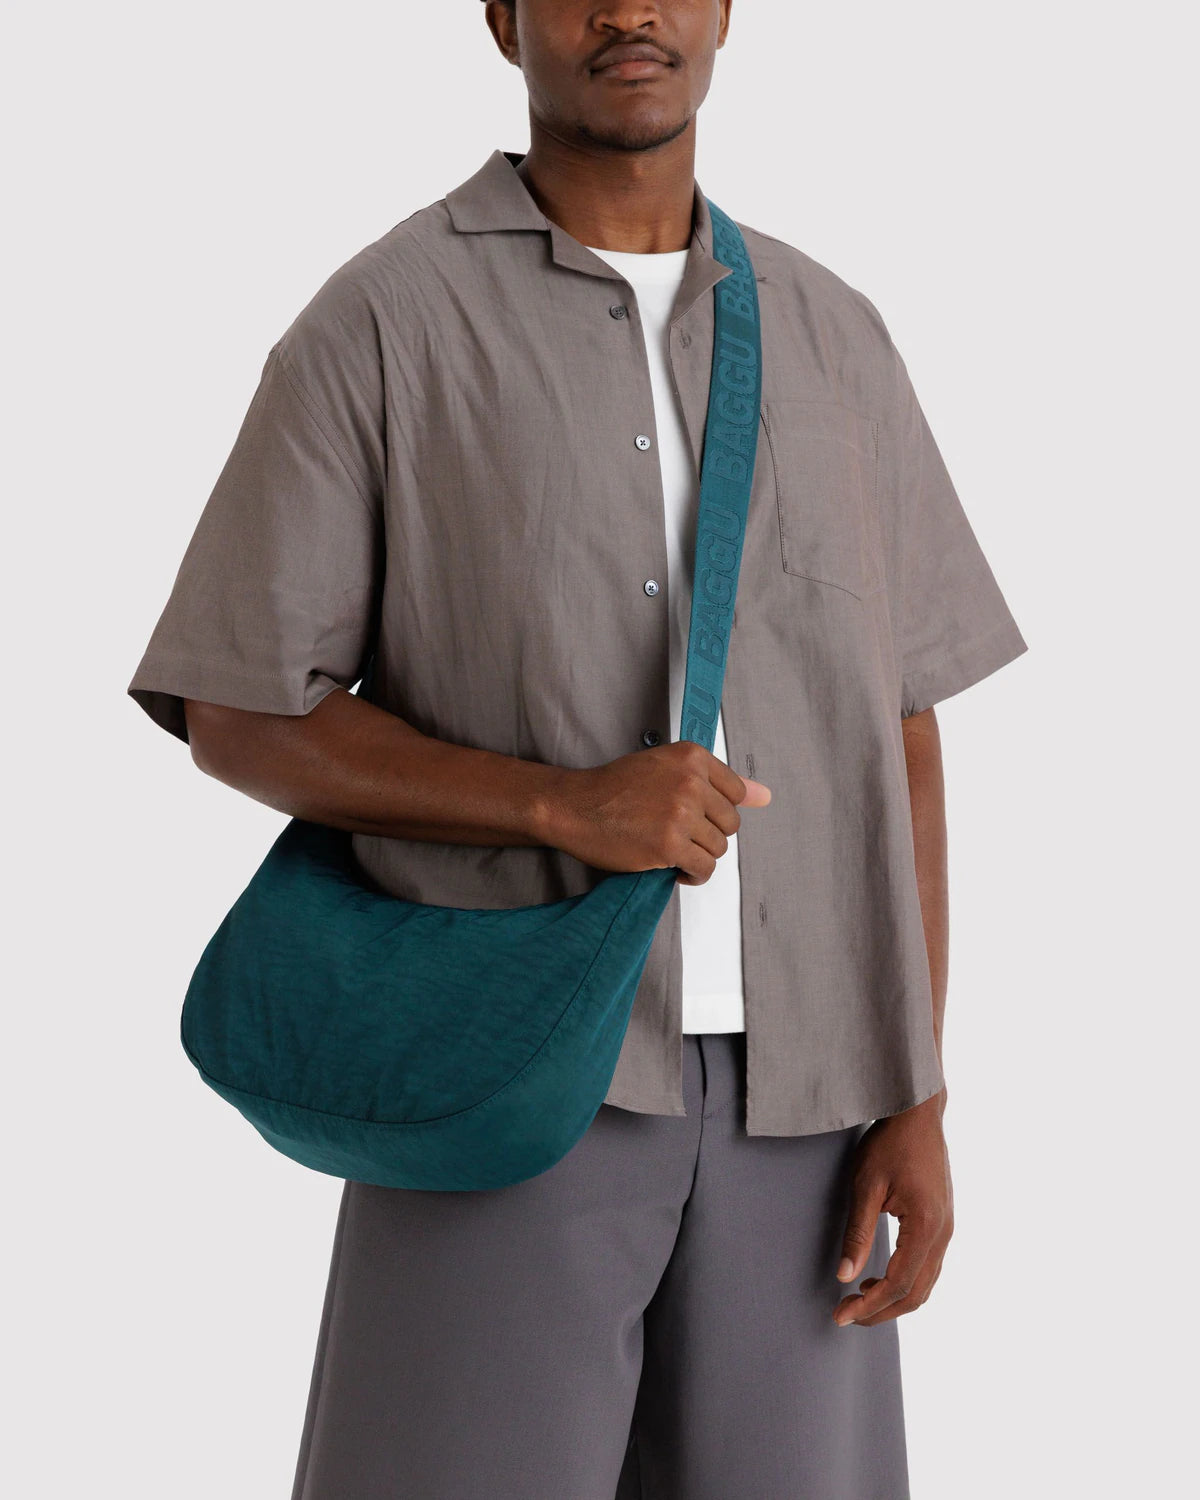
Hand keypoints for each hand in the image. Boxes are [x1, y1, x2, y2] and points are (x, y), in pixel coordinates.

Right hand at [545, 741, 770, 884]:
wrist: (576, 806)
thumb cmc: (615, 788)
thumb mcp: (665, 767)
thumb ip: (716, 781)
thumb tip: (765, 796)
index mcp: (692, 757)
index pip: (736, 792)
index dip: (715, 810)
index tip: (696, 815)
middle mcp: (691, 782)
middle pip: (729, 823)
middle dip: (708, 835)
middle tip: (679, 835)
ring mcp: (681, 813)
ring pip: (718, 848)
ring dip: (699, 856)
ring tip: (674, 852)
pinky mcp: (670, 844)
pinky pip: (704, 868)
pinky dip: (694, 875)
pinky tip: (675, 869)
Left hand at [833, 1089, 953, 1326]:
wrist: (917, 1114)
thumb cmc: (889, 1143)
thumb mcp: (865, 1185)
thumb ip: (857, 1233)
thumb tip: (844, 1276)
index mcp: (926, 1225)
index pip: (898, 1283)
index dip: (869, 1306)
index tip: (840, 1316)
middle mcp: (944, 1233)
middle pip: (916, 1293)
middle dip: (881, 1310)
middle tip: (846, 1315)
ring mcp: (948, 1229)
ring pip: (926, 1284)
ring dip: (893, 1299)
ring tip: (858, 1299)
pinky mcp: (943, 1223)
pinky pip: (929, 1267)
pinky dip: (905, 1283)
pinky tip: (878, 1276)